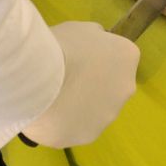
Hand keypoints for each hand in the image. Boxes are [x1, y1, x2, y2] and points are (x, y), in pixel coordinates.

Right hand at [20, 21, 138, 147]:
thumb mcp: (80, 29)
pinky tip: (46, 114)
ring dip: (78, 106)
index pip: (117, 57)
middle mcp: (125, 88)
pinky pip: (76, 128)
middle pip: (109, 87)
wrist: (38, 78)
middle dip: (90, 84)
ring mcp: (108, 115)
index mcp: (127, 57)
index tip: (76, 57)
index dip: (95, 58)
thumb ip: (93, 38)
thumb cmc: (60, 45)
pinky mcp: (88, 136)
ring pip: (94, 110)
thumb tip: (95, 44)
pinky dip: (64, 123)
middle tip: (63, 78)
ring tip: (49, 98)